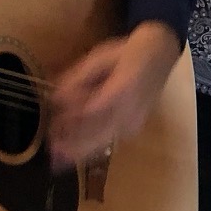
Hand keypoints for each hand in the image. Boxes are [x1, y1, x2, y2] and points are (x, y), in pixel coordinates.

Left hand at [47, 22, 184, 166]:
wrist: (160, 55)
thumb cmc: (127, 52)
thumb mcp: (100, 56)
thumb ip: (78, 77)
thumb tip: (55, 98)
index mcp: (123, 89)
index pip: (93, 110)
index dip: (71, 120)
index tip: (51, 123)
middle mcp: (131, 111)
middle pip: (97, 135)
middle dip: (72, 145)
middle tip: (50, 150)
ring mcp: (134, 123)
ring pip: (102, 143)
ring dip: (78, 151)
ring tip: (57, 158)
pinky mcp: (133, 129)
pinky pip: (108, 142)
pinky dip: (89, 148)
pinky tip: (73, 154)